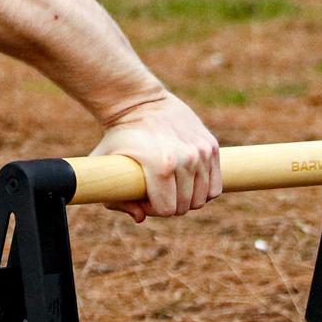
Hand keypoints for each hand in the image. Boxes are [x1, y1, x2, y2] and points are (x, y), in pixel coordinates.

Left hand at [90, 90, 221, 220]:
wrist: (141, 102)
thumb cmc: (120, 136)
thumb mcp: (106, 165)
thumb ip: (115, 198)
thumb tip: (141, 218)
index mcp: (162, 167)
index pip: (167, 210)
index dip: (153, 209)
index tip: (144, 196)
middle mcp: (186, 159)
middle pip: (185, 205)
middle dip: (170, 203)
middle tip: (157, 189)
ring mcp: (201, 152)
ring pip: (202, 197)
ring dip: (187, 197)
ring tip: (172, 184)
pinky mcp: (211, 146)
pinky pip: (215, 185)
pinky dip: (203, 188)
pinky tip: (188, 180)